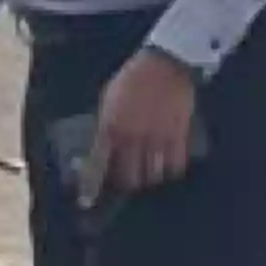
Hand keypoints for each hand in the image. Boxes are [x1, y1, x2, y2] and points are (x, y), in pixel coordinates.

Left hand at [87, 50, 200, 199]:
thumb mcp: (109, 99)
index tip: (86, 201)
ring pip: (152, 176)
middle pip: (128, 178)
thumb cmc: (132, 79)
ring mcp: (156, 139)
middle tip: (126, 177)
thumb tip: (103, 148)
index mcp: (110, 126)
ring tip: (147, 170)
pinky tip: (167, 165)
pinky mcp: (178, 137)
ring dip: (148, 178)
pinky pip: (175, 167)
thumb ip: (106, 124)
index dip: (91, 186)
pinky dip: (170, 170)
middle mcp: (132, 137)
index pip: (98, 164)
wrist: (165, 63)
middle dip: (125, 182)